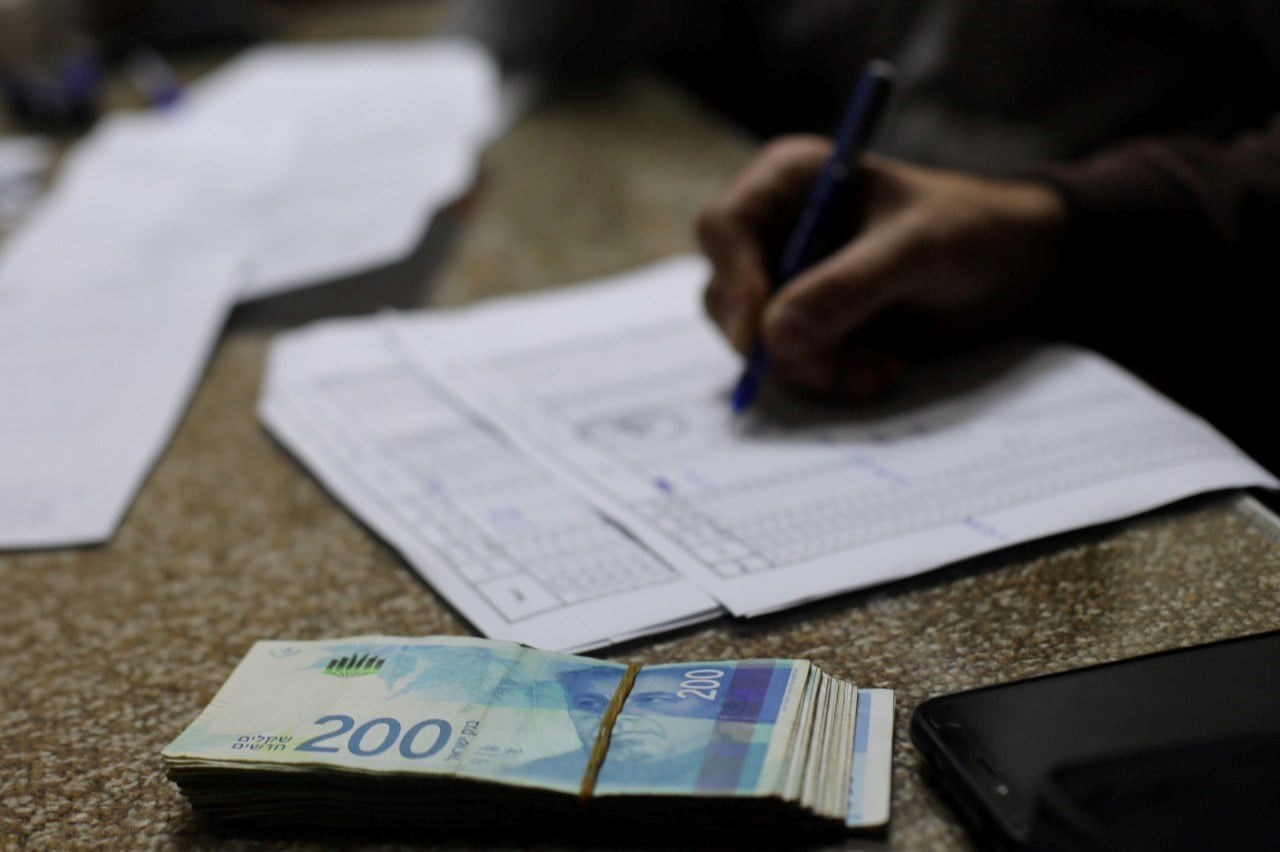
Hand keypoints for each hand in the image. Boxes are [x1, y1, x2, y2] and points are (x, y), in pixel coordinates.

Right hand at [698, 135, 1068, 399]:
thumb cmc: (969, 228)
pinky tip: (883, 368)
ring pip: (759, 342)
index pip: (725, 228)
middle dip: (781, 342)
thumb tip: (774, 337)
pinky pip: (793, 364)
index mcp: (789, 181)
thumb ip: (846, 288)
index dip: (734, 281)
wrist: (1014, 265)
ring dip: (816, 368)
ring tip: (880, 368)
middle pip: (729, 297)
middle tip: (833, 369)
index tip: (760, 334)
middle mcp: (776, 229)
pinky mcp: (810, 323)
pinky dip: (834, 377)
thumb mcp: (913, 251)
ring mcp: (789, 280)